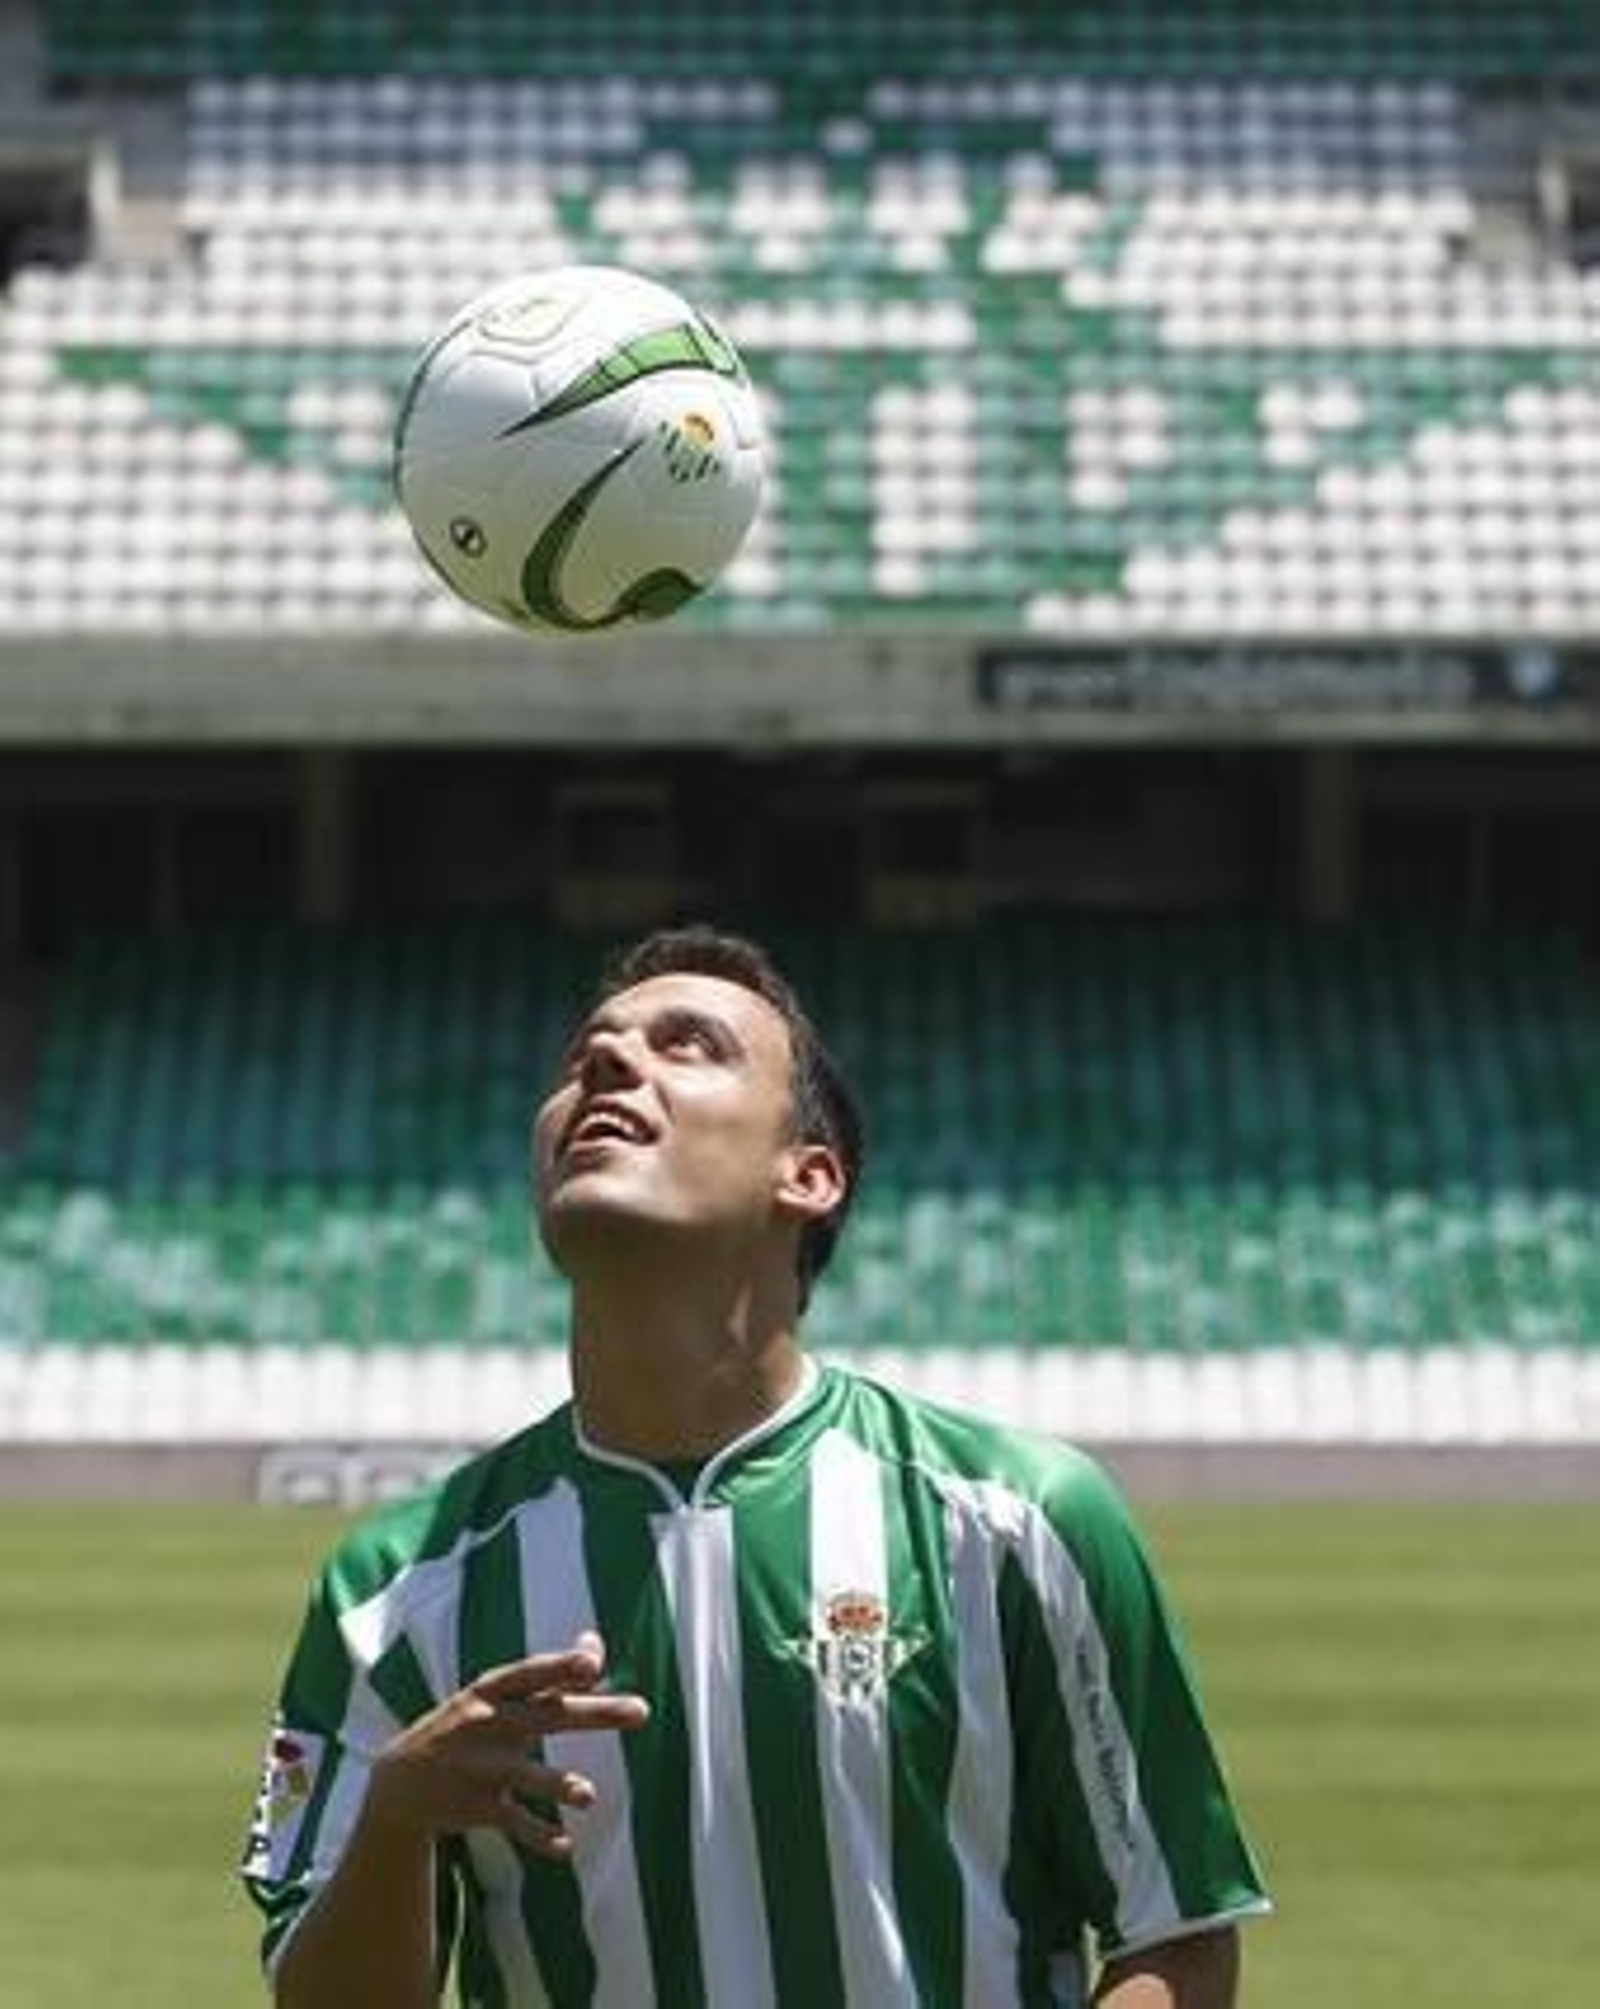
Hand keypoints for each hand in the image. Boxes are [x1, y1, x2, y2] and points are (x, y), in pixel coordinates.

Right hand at [362, 1632, 648, 1860]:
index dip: (561, 1667)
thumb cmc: (467, 1725)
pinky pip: (513, 1822)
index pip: (532, 1674)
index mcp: (492, 1691)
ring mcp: (480, 1768)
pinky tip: (566, 1848)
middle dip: (595, 1713)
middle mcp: (487, 1725)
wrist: (400, 1781)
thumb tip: (596, 1644)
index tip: (593, 1664)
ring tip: (588, 1795)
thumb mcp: (496, 1694)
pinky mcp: (477, 1807)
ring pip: (525, 1776)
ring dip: (557, 1785)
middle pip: (548, 1715)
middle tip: (643, 1711)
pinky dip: (537, 1836)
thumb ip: (550, 1674)